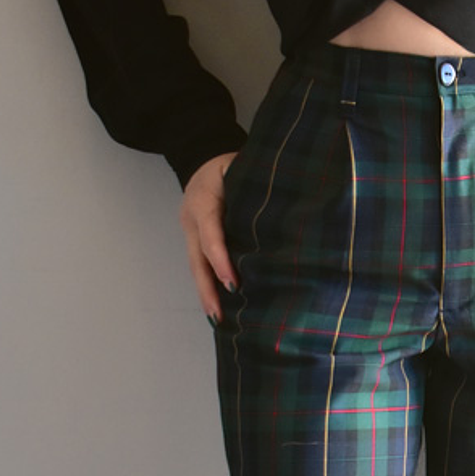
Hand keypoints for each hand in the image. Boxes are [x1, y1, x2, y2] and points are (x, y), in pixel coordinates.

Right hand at [179, 152, 239, 323]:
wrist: (201, 156)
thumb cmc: (229, 164)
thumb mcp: (239, 167)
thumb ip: (253, 190)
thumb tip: (285, 214)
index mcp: (202, 200)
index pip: (210, 234)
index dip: (220, 260)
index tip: (233, 283)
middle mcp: (191, 219)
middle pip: (196, 260)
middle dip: (207, 289)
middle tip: (218, 315)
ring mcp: (190, 231)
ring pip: (195, 267)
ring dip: (205, 294)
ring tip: (217, 319)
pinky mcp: (194, 240)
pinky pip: (199, 265)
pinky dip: (208, 285)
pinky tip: (218, 306)